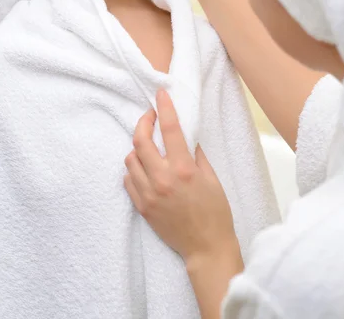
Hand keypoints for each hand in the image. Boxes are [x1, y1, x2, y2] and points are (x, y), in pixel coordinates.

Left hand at [124, 89, 239, 265]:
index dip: (164, 107)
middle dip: (143, 122)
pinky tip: (144, 169)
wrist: (206, 248)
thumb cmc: (215, 213)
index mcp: (184, 169)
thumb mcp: (212, 178)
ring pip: (130, 159)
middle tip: (149, 117)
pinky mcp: (142, 207)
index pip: (170, 129)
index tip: (160, 94)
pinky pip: (128, 179)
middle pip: (140, 140)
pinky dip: (134, 169)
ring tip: (148, 146)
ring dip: (137, 148)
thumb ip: (196, 155)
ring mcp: (149, 194)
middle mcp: (163, 179)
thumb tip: (185, 136)